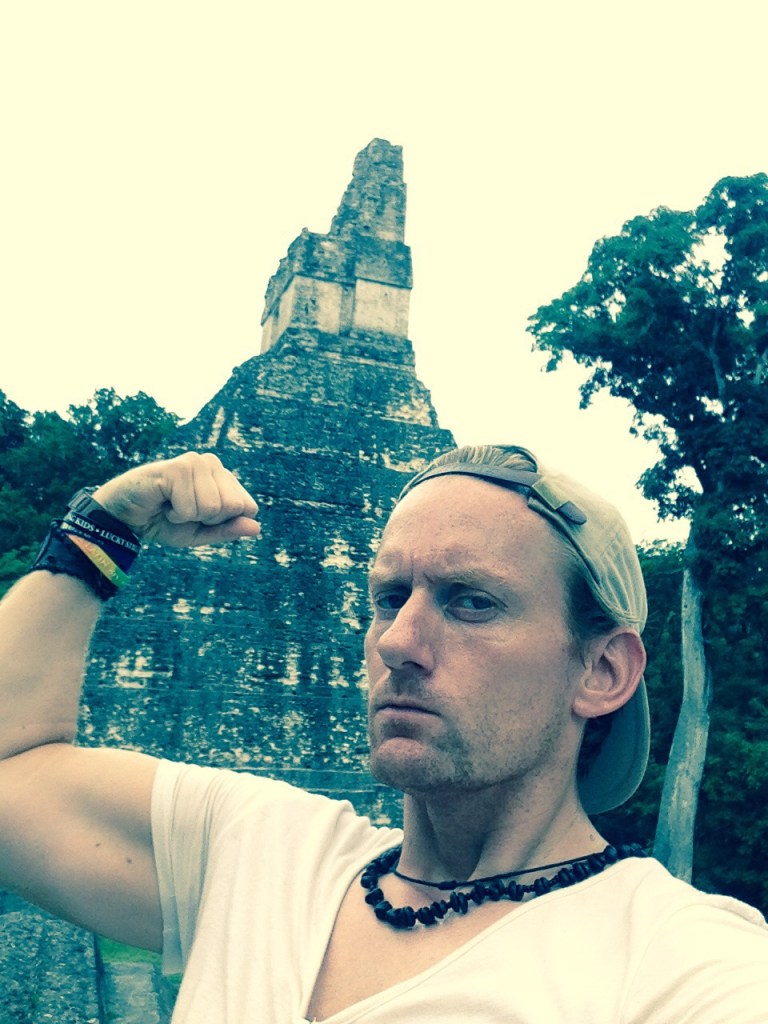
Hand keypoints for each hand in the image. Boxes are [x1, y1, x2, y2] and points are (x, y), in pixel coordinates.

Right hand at [91, 452, 260, 546]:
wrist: (124, 517)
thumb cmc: (163, 521)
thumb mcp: (200, 533)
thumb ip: (228, 530)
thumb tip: (256, 528)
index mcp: (223, 477)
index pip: (248, 507)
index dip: (223, 522)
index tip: (200, 517)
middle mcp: (213, 464)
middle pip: (233, 507)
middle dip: (207, 519)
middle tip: (183, 510)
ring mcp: (196, 462)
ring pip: (214, 507)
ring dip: (188, 516)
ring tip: (171, 505)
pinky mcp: (178, 467)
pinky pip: (192, 506)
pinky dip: (176, 513)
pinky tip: (163, 501)